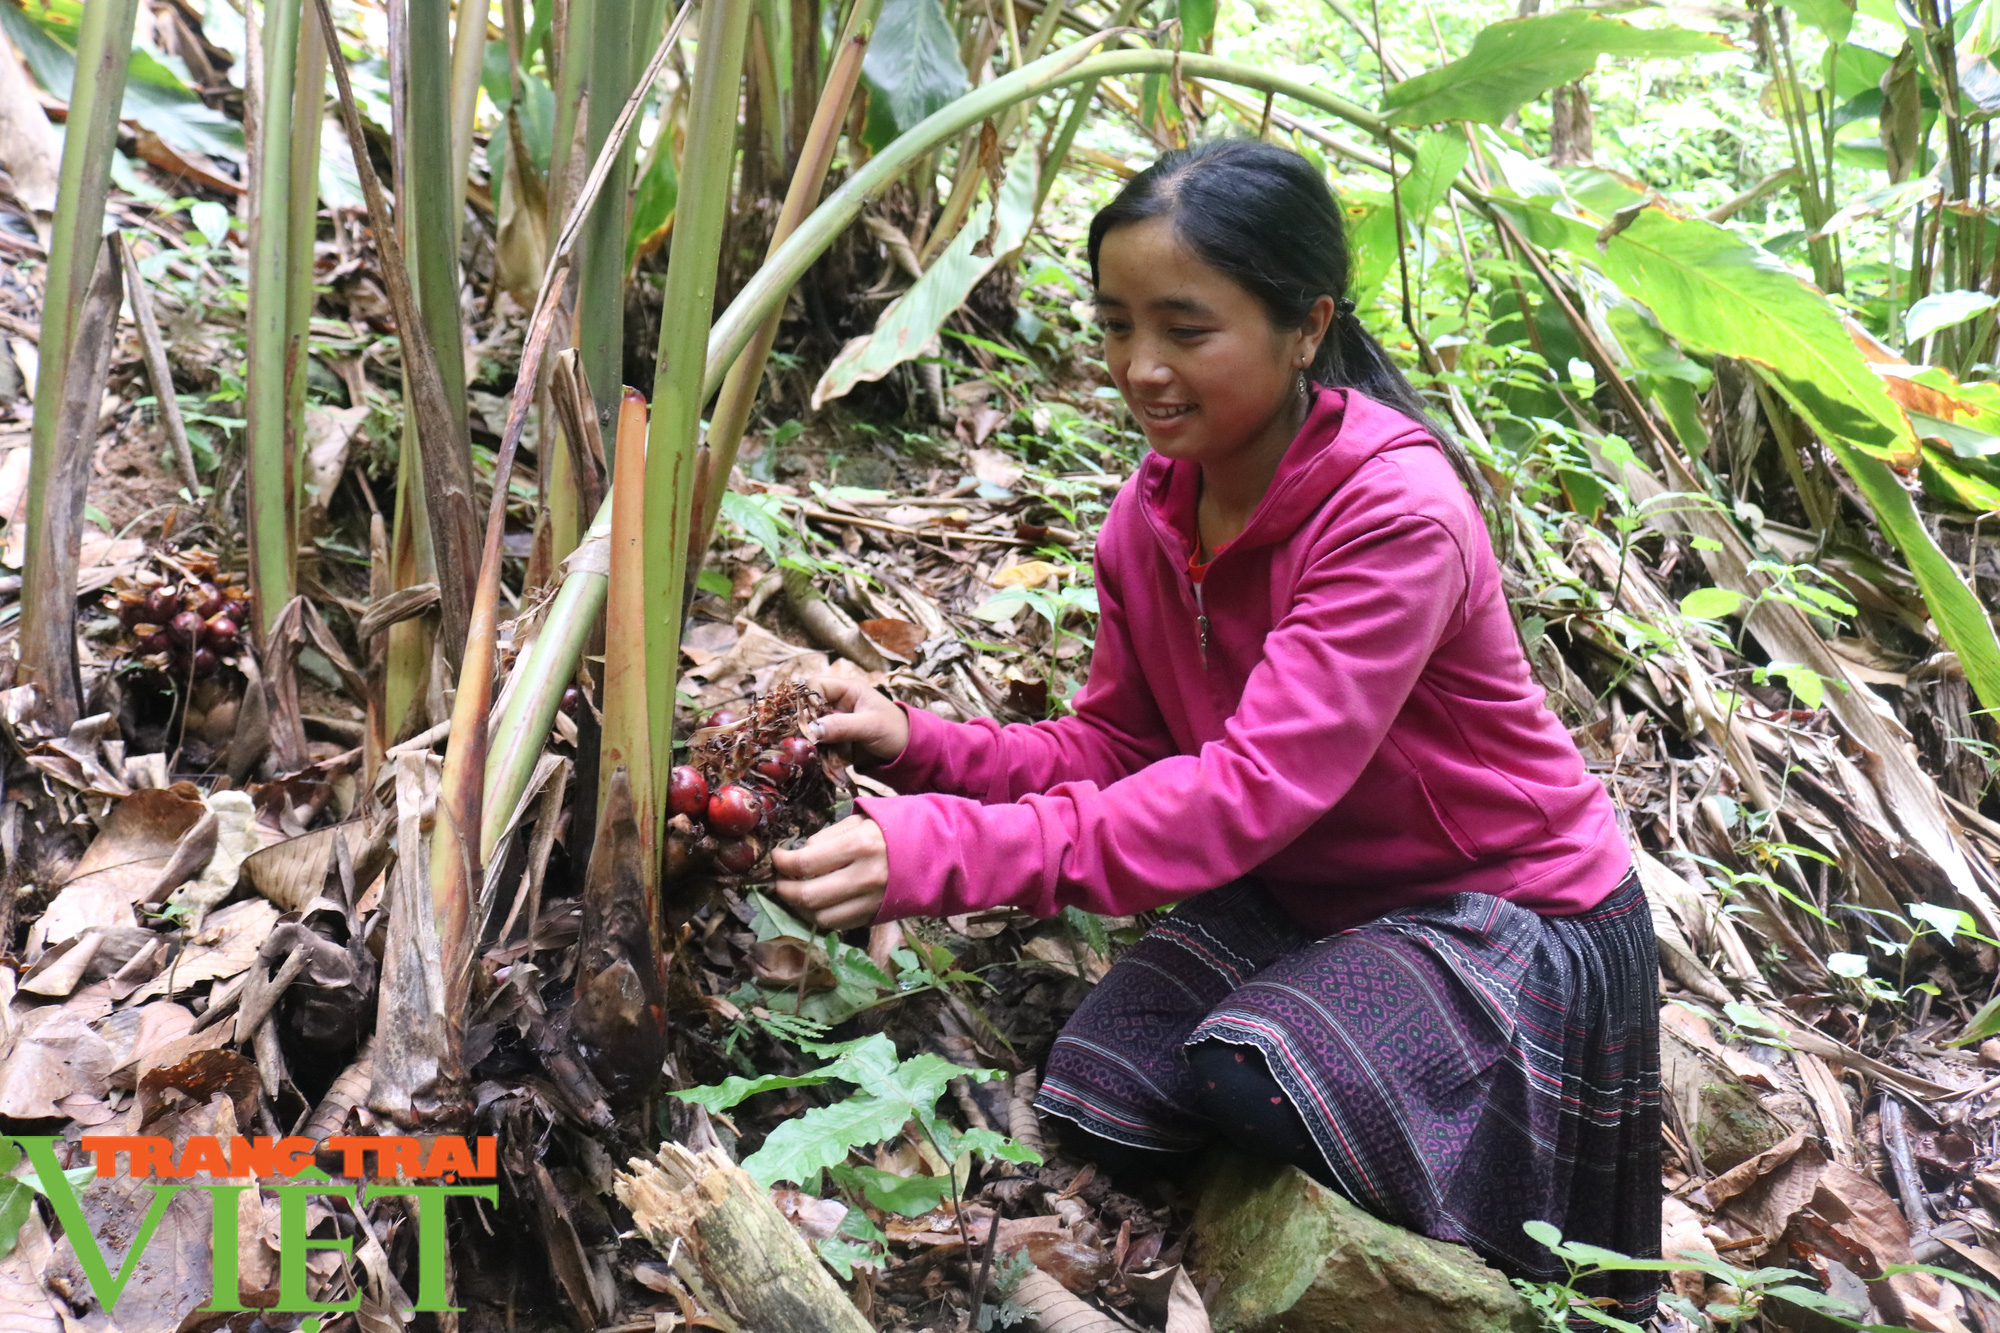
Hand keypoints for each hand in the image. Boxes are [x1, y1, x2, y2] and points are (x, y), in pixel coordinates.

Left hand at [771, 814, 888, 929]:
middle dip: (784, 889)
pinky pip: (839, 924)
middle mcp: (864, 878)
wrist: (940, 851)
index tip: (776, 858)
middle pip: (808, 896)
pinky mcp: (876, 916)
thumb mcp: (862, 820)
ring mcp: (871, 901)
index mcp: (859, 846)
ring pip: (821, 917)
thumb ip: (828, 837)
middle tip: (779, 880)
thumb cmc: (898, 827)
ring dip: (800, 908)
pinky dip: (821, 916)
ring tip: (796, 893)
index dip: (782, 863)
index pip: (805, 864)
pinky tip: (817, 903)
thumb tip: (801, 854)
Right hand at [805, 675, 908, 764]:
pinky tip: (816, 760)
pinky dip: (816, 753)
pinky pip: (818, 745)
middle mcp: (837, 704)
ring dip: (809, 741)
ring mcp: (835, 723)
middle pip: (808, 708)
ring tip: (809, 751)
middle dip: (804, 723)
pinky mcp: (835, 741)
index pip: (815, 685)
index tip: (804, 718)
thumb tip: (811, 729)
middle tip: (803, 738)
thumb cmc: (895, 730)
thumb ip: (841, 726)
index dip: (806, 699)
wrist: (908, 753)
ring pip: (810, 728)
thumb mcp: (870, 726)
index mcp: (848, 690)